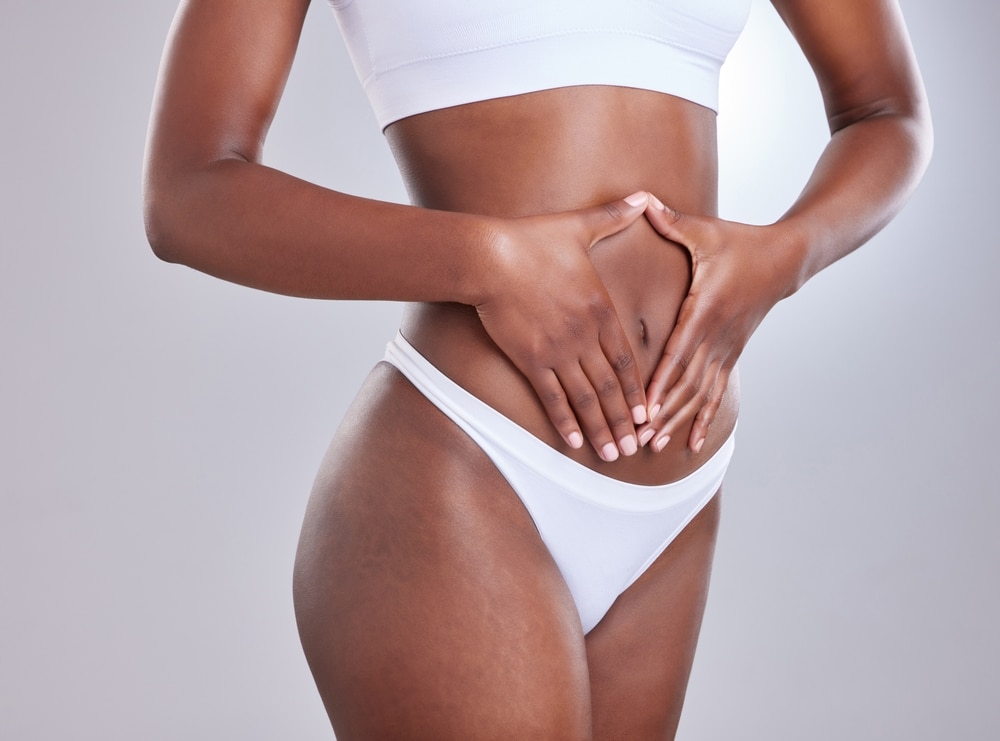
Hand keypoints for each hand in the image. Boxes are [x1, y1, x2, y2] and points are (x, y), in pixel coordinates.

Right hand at [475, 192, 650, 460]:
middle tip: (635, 448)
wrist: (489, 256)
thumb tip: (642, 197)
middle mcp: (584, 336)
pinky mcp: (530, 358)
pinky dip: (564, 421)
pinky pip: (551, 397)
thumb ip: (614, 218)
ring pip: (586, 399)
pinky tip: (573, 442)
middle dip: (623, 421)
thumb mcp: (579, 227)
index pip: (626, 360)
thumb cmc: (531, 240)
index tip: (646, 414)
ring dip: (600, 429)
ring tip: (611, 456)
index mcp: (600, 310)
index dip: (638, 391)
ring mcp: (558, 350)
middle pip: (610, 388)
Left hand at [638, 196, 796, 451]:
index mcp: (705, 308)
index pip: (679, 351)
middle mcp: (717, 336)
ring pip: (701, 394)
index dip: (661, 380)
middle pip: (687, 383)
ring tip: (656, 446)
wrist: (786, 259)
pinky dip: (703, 419)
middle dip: (663, 412)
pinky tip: (689, 444)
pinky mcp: (732, 355)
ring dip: (678, 421)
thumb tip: (639, 199)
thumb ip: (670, 220)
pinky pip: (717, 394)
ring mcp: (727, 349)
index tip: (643, 404)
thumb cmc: (739, 242)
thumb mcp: (705, 231)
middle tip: (639, 438)